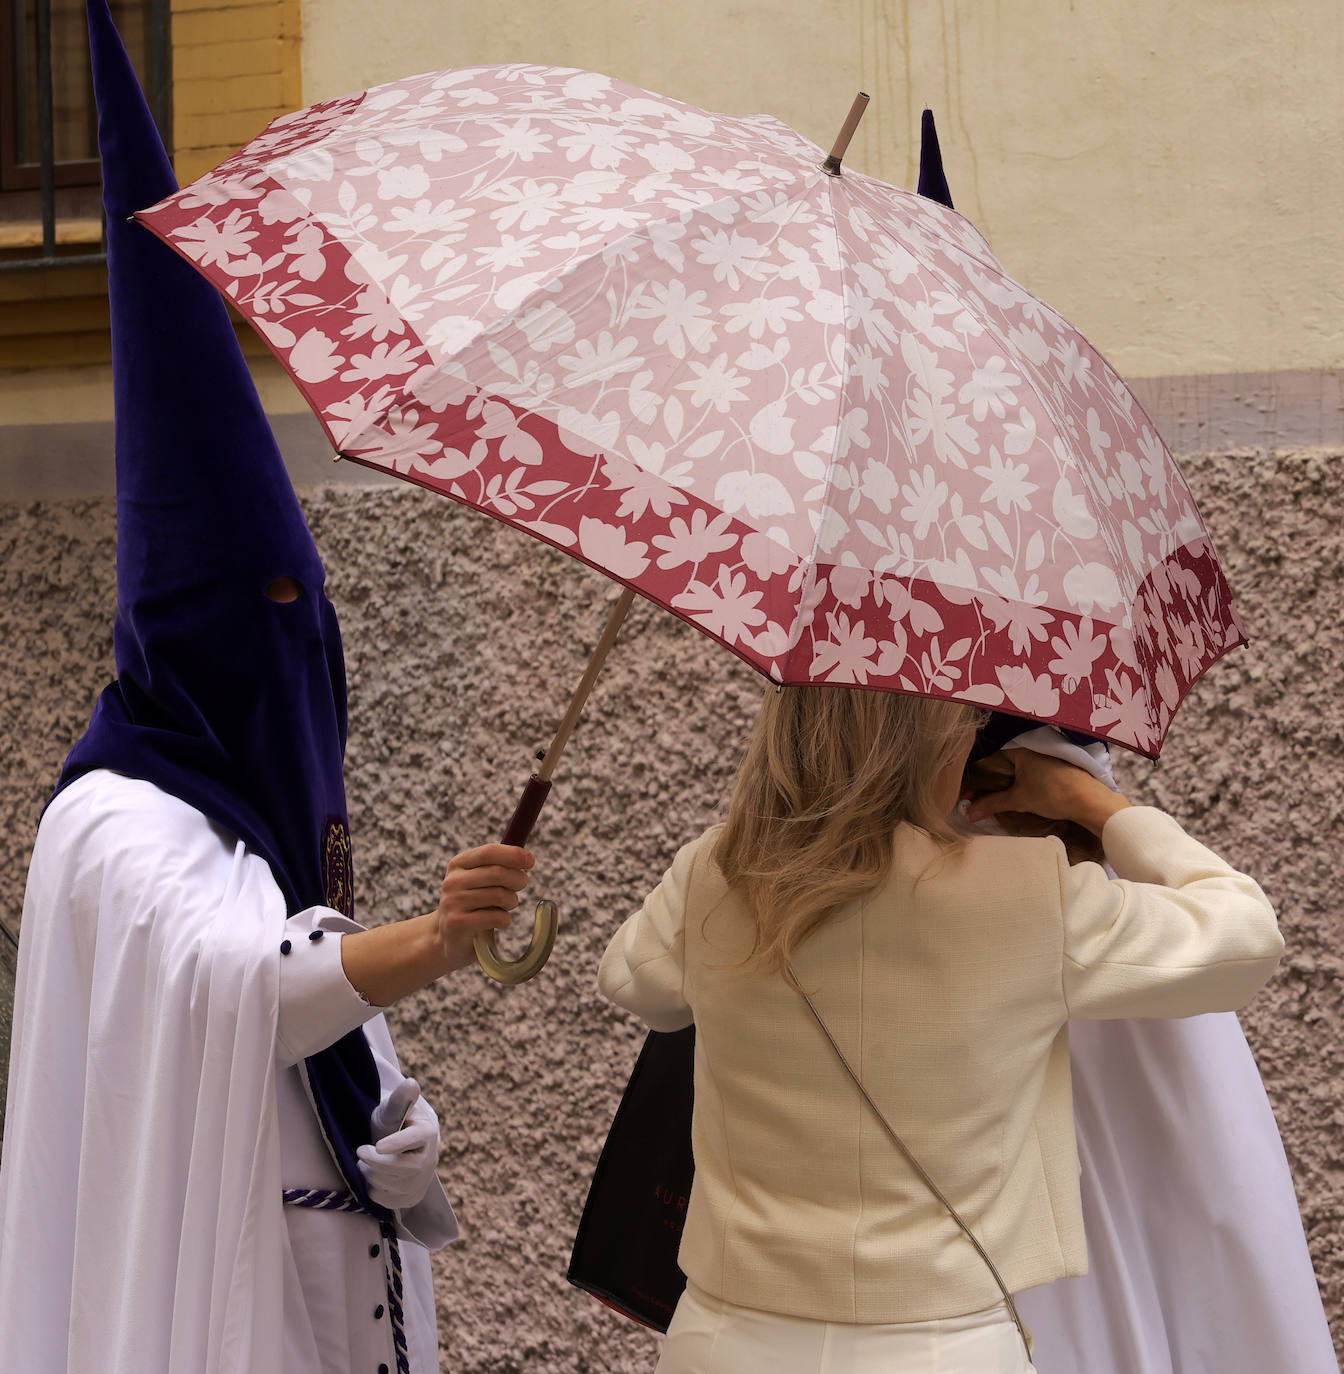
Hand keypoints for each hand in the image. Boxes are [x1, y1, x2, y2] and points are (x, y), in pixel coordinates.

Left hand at [357, 1078, 440, 1211]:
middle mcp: (430, 1159)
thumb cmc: (395, 1122)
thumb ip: (400, 1099)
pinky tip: (373, 1176)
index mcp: (428, 1133)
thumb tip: (411, 1084)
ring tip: (366, 1162)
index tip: (378, 1146)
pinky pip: (386, 1200)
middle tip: (360, 1150)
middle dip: (376, 1162)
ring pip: (392, 1185)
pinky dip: (373, 1189)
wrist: (401, 1144)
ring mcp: (422, 1181)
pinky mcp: (412, 1197)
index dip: (397, 1144)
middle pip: (403, 1168)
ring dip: (371, 1174)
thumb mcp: (393, 1108)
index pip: (415, 1139)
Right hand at [434, 843, 534, 971]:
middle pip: (497, 873)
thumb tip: (527, 858)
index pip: (489, 852)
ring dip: (511, 902)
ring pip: (499, 895)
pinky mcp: (458, 923)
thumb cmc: (473, 904)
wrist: (448, 937)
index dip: (513, 854)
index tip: (530, 861)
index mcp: (458, 864)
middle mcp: (453, 881)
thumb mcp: (480, 880)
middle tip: (519, 887)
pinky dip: (505, 919)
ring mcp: (453, 902)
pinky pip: (496, 917)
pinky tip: (498, 921)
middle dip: (517, 880)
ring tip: (506, 906)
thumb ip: (498, 865)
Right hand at [965, 748, 1130, 837]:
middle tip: (976, 802)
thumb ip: (992, 804)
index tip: (967, 795)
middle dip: (988, 785)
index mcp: (1020, 751)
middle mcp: (1031, 751)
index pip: (990, 760)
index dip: (977, 779)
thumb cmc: (1053, 794)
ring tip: (992, 803)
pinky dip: (1018, 787)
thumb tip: (969, 813)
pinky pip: (1028, 776)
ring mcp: (1044, 760)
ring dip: (1003, 787)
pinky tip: (1014, 800)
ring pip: (1015, 773)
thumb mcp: (1019, 799)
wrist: (1090, 801)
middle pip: (1002, 767)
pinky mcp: (1054, 771)